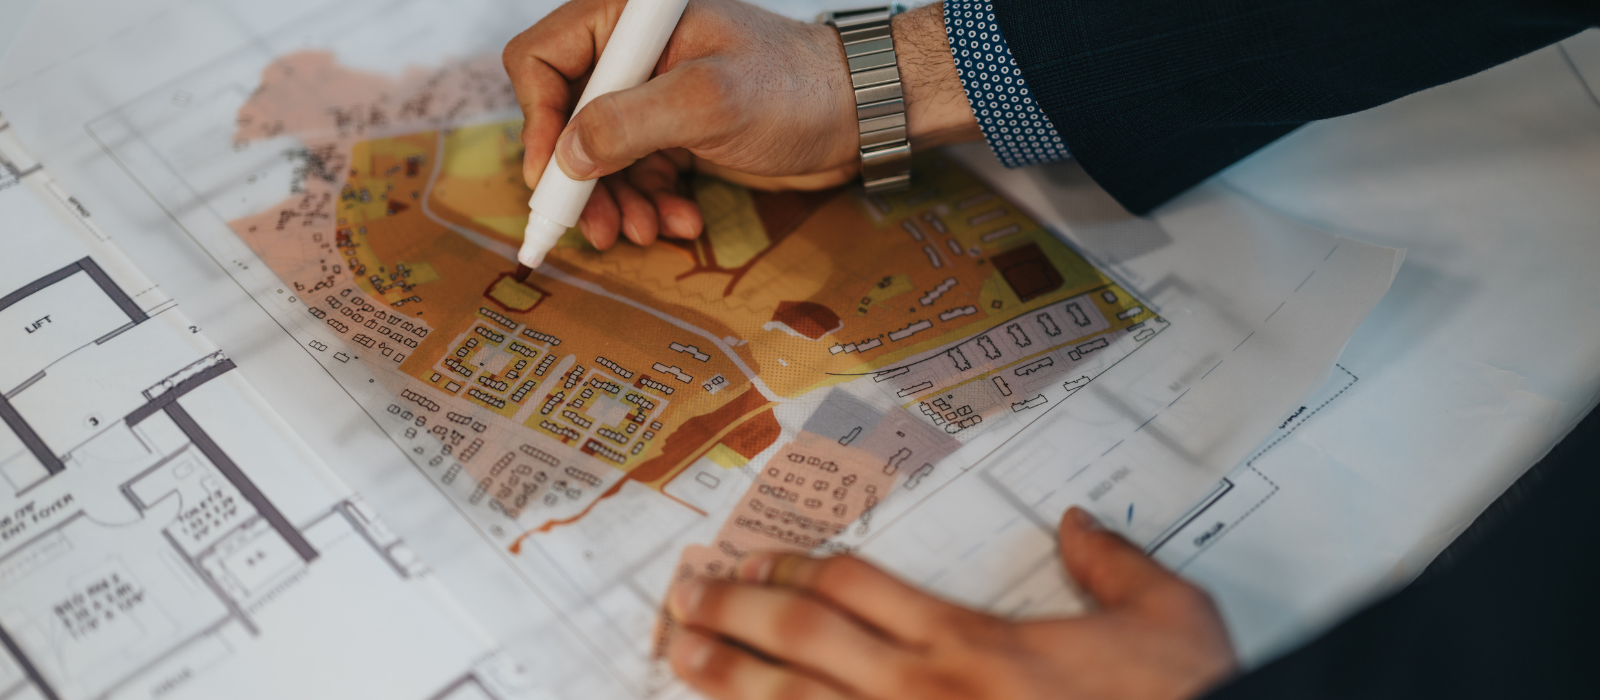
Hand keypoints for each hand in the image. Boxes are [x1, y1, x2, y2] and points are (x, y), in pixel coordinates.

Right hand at [503, 0, 977, 250]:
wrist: (858, 115)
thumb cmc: (795, 88)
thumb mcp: (707, 103)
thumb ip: (628, 123)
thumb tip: (565, 155)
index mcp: (630, 20)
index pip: (544, 60)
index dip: (538, 121)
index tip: (552, 178)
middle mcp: (633, 53)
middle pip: (565, 117)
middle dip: (581, 180)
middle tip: (596, 230)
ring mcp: (653, 93)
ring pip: (598, 156)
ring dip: (617, 203)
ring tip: (647, 233)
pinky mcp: (674, 130)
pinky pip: (637, 173)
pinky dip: (652, 204)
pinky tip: (681, 222)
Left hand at [663, 507, 1236, 699]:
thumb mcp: (1171, 620)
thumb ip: (1117, 565)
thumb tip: (1080, 523)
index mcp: (973, 643)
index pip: (857, 588)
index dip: (797, 566)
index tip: (762, 559)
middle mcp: (926, 693)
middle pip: (804, 639)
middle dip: (735, 613)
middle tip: (687, 595)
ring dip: (732, 680)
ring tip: (680, 658)